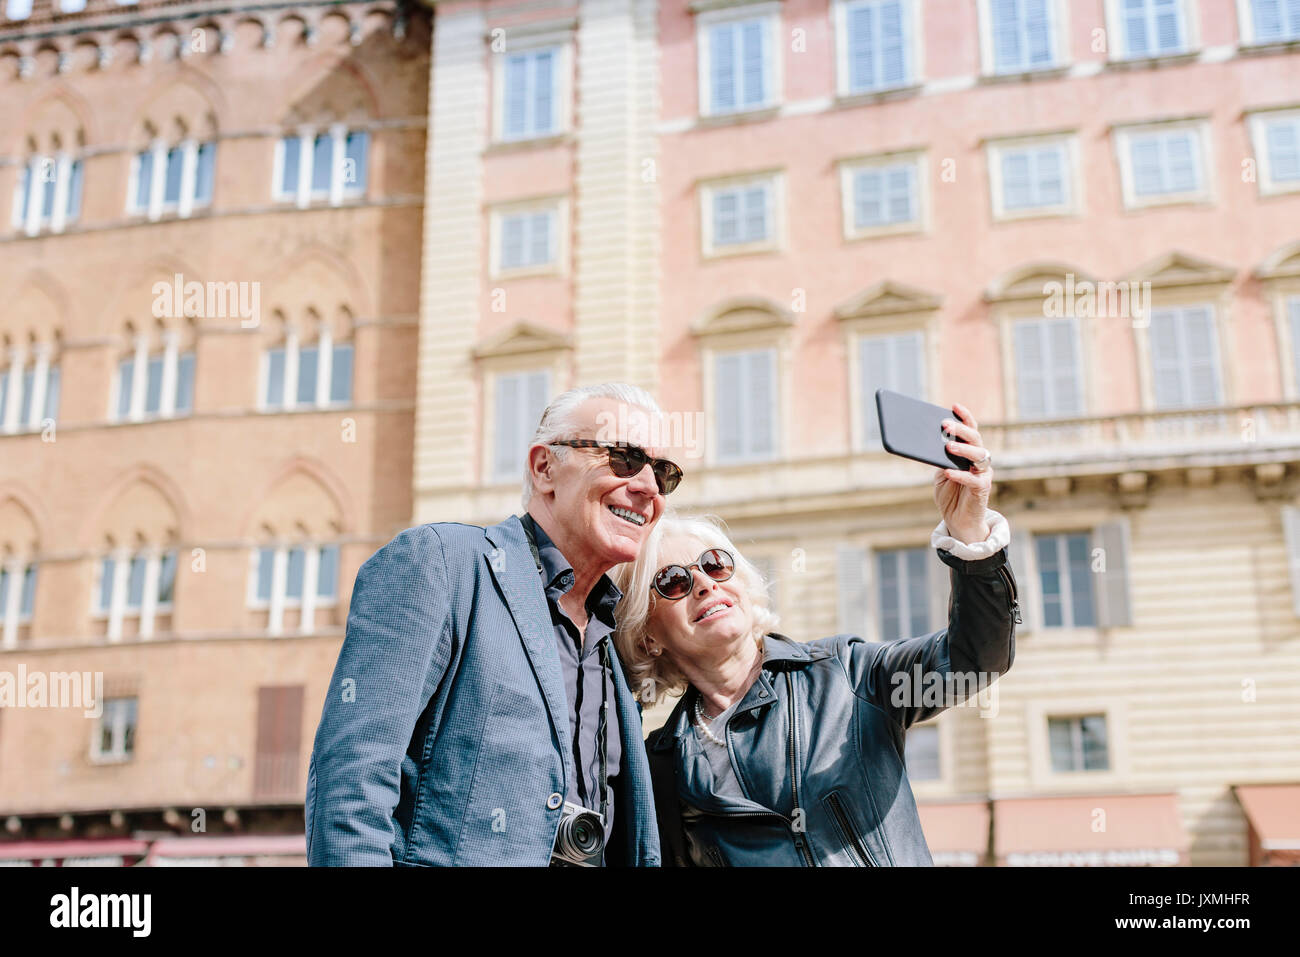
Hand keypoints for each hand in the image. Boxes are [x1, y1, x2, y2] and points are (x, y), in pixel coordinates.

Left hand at [933, 401, 991, 543]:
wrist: (957, 520)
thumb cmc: (949, 494)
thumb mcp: (939, 474)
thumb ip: (938, 459)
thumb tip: (927, 442)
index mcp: (969, 453)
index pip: (971, 430)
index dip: (965, 417)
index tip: (953, 406)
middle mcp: (979, 460)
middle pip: (975, 439)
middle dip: (960, 430)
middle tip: (945, 424)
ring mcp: (983, 474)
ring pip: (978, 455)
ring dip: (963, 449)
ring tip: (948, 445)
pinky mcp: (982, 489)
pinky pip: (973, 479)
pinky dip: (960, 474)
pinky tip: (948, 471)